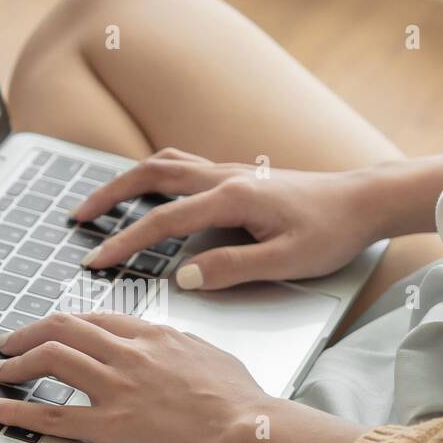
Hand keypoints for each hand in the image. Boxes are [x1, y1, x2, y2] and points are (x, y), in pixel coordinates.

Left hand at [0, 312, 271, 442]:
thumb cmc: (242, 402)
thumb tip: (168, 346)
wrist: (251, 430)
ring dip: (15, 363)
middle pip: (63, 329)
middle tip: (7, 344)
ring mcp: (118, 387)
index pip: (95, 318)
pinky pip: (53, 414)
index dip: (63, 323)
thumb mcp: (210, 355)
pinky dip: (17, 410)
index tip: (49, 330)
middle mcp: (130, 353)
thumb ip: (179, 346)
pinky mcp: (112, 425)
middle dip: (27, 334)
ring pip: (51, 360)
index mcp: (154, 336)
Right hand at [73, 148, 384, 289]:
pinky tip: (152, 194)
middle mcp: (225, 177)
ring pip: (166, 165)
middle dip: (109, 196)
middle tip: (78, 218)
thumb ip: (231, 269)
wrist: (364, 201)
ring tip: (103, 203)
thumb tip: (184, 277)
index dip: (124, 241)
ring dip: (128, 181)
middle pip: (151, 176)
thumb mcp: (284, 261)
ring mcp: (231, 172)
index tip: (95, 259)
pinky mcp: (239, 177)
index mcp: (231, 198)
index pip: (162, 221)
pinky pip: (185, 168)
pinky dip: (156, 178)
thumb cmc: (331, 232)